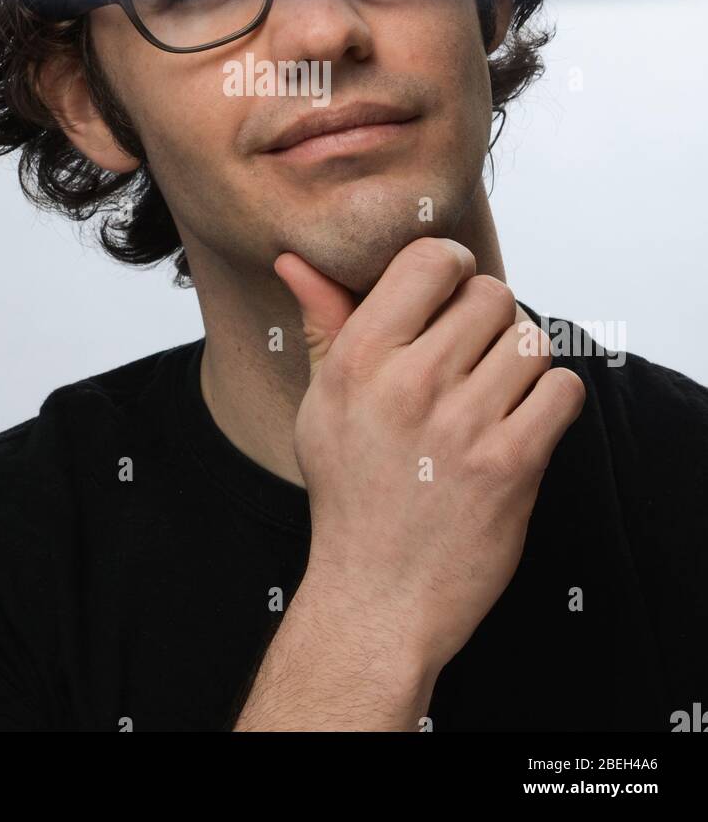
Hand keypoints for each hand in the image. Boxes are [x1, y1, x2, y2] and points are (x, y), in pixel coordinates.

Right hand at [274, 238, 585, 677]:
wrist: (377, 599)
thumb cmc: (350, 493)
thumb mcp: (321, 402)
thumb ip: (323, 323)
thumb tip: (296, 261)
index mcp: (358, 359)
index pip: (430, 260)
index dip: (453, 267)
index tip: (451, 294)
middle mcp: (408, 385)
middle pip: (492, 295)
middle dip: (490, 320)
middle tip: (474, 356)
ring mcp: (462, 426)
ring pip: (532, 340)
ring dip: (522, 362)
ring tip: (496, 393)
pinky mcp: (510, 465)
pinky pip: (562, 390)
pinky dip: (553, 400)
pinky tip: (523, 421)